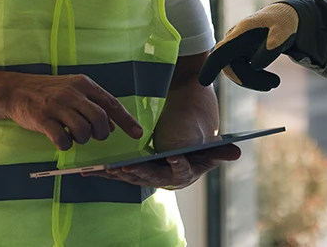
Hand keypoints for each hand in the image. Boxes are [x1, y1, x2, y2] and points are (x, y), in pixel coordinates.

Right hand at [0, 73, 142, 150]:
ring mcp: (57, 106)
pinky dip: (65, 145)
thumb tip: (113, 126)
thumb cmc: (48, 91)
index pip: (112, 104)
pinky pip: (63, 140)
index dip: (127, 121)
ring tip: (73, 135)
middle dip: (101, 133)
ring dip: (82, 139)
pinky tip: (61, 139)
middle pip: (100, 120)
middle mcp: (73, 93)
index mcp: (84, 84)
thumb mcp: (73, 90)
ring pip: (84, 131)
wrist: (16, 90)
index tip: (138, 133)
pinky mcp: (43, 119)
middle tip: (94, 136)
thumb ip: (93, 105)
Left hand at [84, 143, 241, 189]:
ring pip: (132, 177)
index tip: (173, 156)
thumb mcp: (210, 148)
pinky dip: (105, 173)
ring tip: (108, 169)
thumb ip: (220, 151)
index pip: (181, 169)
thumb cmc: (196, 147)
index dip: (178, 164)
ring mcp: (148, 177)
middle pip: (151, 176)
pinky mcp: (135, 173)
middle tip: (128, 167)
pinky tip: (89, 172)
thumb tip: (237, 152)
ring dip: (119, 174)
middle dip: (139, 172)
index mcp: (185, 172)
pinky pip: (119, 174)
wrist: (183, 149)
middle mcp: (165, 178)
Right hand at [198, 3, 298, 90]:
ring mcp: (235, 48)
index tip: (203, 81)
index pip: (221, 51)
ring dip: (254, 81)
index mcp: (241, 31)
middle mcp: (234, 39)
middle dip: (249, 80)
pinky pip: (242, 72)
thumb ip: (271, 47)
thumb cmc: (282, 23)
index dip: (211, 66)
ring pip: (237, 72)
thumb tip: (256, 66)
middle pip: (231, 66)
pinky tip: (271, 80)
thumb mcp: (283, 32)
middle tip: (274, 84)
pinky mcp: (240, 55)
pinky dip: (255, 79)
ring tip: (275, 83)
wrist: (283, 18)